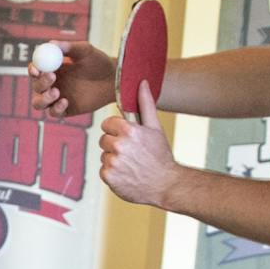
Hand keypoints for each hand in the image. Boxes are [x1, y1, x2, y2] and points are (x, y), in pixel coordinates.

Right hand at [29, 41, 114, 118]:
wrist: (113, 79)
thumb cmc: (98, 61)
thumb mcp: (85, 50)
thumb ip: (69, 47)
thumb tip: (51, 44)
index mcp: (51, 68)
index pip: (35, 70)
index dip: (33, 70)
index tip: (36, 69)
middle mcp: (51, 84)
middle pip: (36, 87)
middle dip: (40, 83)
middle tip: (51, 77)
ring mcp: (57, 98)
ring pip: (39, 103)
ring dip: (43, 98)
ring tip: (56, 92)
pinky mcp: (65, 110)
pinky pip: (54, 113)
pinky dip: (56, 109)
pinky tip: (65, 101)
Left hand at [98, 82, 175, 205]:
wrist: (166, 185)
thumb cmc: (161, 156)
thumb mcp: (155, 128)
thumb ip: (145, 104)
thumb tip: (142, 83)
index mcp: (129, 130)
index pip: (107, 123)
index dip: (117, 130)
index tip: (128, 137)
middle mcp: (119, 145)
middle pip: (104, 139)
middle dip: (115, 144)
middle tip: (132, 153)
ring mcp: (113, 162)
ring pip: (104, 154)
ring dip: (114, 159)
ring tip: (131, 164)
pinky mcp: (108, 176)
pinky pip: (103, 169)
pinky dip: (112, 173)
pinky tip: (127, 174)